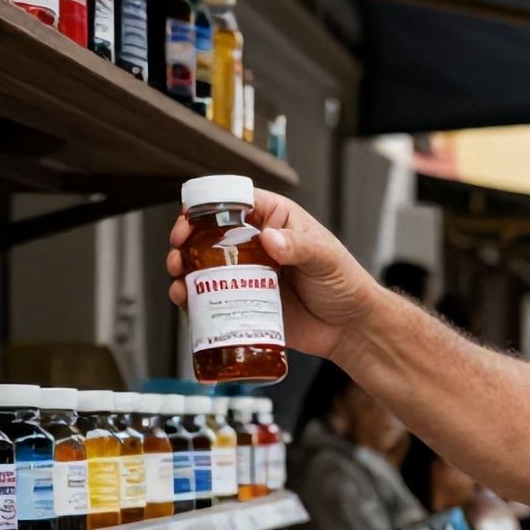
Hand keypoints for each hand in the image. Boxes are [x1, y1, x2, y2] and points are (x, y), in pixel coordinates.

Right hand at [167, 188, 384, 360]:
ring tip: (178, 277)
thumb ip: (300, 246)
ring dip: (183, 268)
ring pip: (203, 265)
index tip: (190, 218)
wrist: (350, 328)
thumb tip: (271, 239)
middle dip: (185, 239)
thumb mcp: (325, 258)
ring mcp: (247, 274)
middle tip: (178, 250)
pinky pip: (211, 297)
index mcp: (275, 220)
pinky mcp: (244, 302)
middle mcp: (256, 244)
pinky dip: (193, 298)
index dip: (207, 205)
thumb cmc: (345, 284)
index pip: (234, 201)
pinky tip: (186, 300)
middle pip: (209, 233)